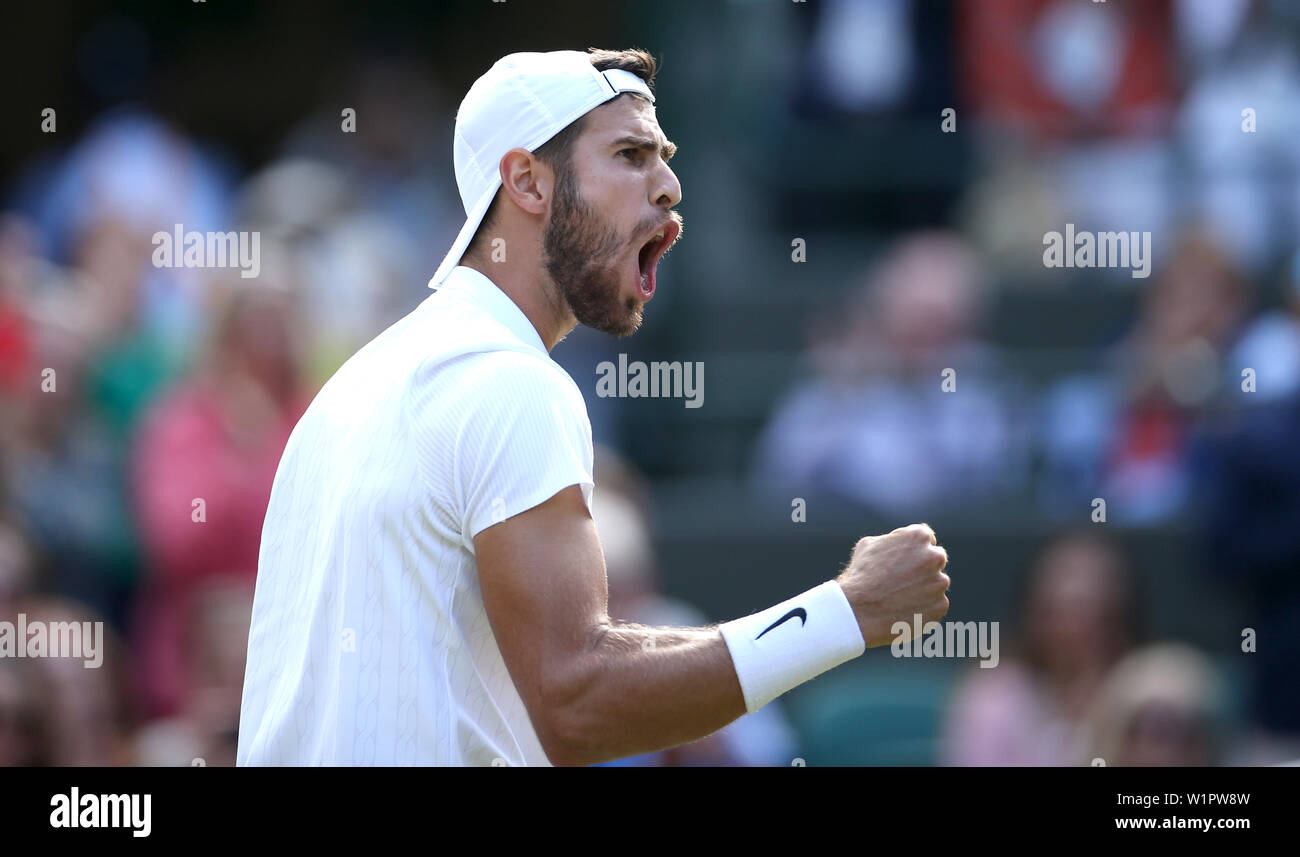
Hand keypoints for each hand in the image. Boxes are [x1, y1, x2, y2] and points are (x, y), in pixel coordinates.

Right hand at [835, 523, 949, 647]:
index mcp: (918, 537)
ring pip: (936, 584)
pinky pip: (935, 604)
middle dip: (923, 567)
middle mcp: (935, 557)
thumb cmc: (860, 576)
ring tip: (898, 598)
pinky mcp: (940, 606)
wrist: (859, 612)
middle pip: (935, 560)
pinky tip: (904, 610)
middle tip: (903, 579)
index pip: (925, 538)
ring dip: (924, 588)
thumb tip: (899, 541)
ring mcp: (939, 583)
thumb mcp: (869, 545)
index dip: (912, 549)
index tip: (903, 560)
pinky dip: (924, 607)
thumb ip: (892, 540)